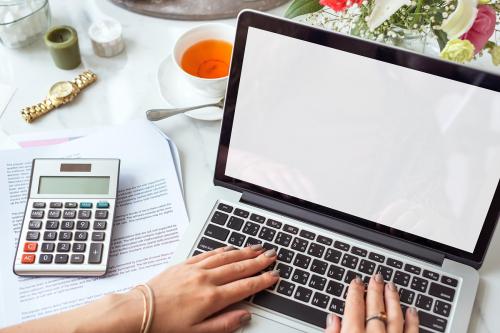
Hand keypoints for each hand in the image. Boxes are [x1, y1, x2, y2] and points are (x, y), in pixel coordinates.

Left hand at [143, 245, 278, 332]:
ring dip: (244, 252)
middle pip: (239, 267)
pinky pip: (209, 253)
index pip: (245, 286)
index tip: (274, 275)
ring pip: (226, 257)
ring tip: (257, 248)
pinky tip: (230, 247)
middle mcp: (206, 280)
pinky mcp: (184, 264)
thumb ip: (224, 324)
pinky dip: (223, 249)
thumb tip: (244, 316)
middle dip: (258, 261)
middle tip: (272, 255)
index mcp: (211, 298)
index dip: (262, 280)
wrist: (137, 312)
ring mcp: (195, 269)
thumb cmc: (164, 326)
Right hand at [325, 274, 418, 332]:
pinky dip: (413, 321)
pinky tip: (412, 309)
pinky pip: (412, 332)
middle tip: (376, 277)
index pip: (353, 308)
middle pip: (375, 308)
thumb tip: (332, 320)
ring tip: (391, 286)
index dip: (354, 292)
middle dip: (374, 290)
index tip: (356, 281)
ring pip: (394, 317)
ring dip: (393, 300)